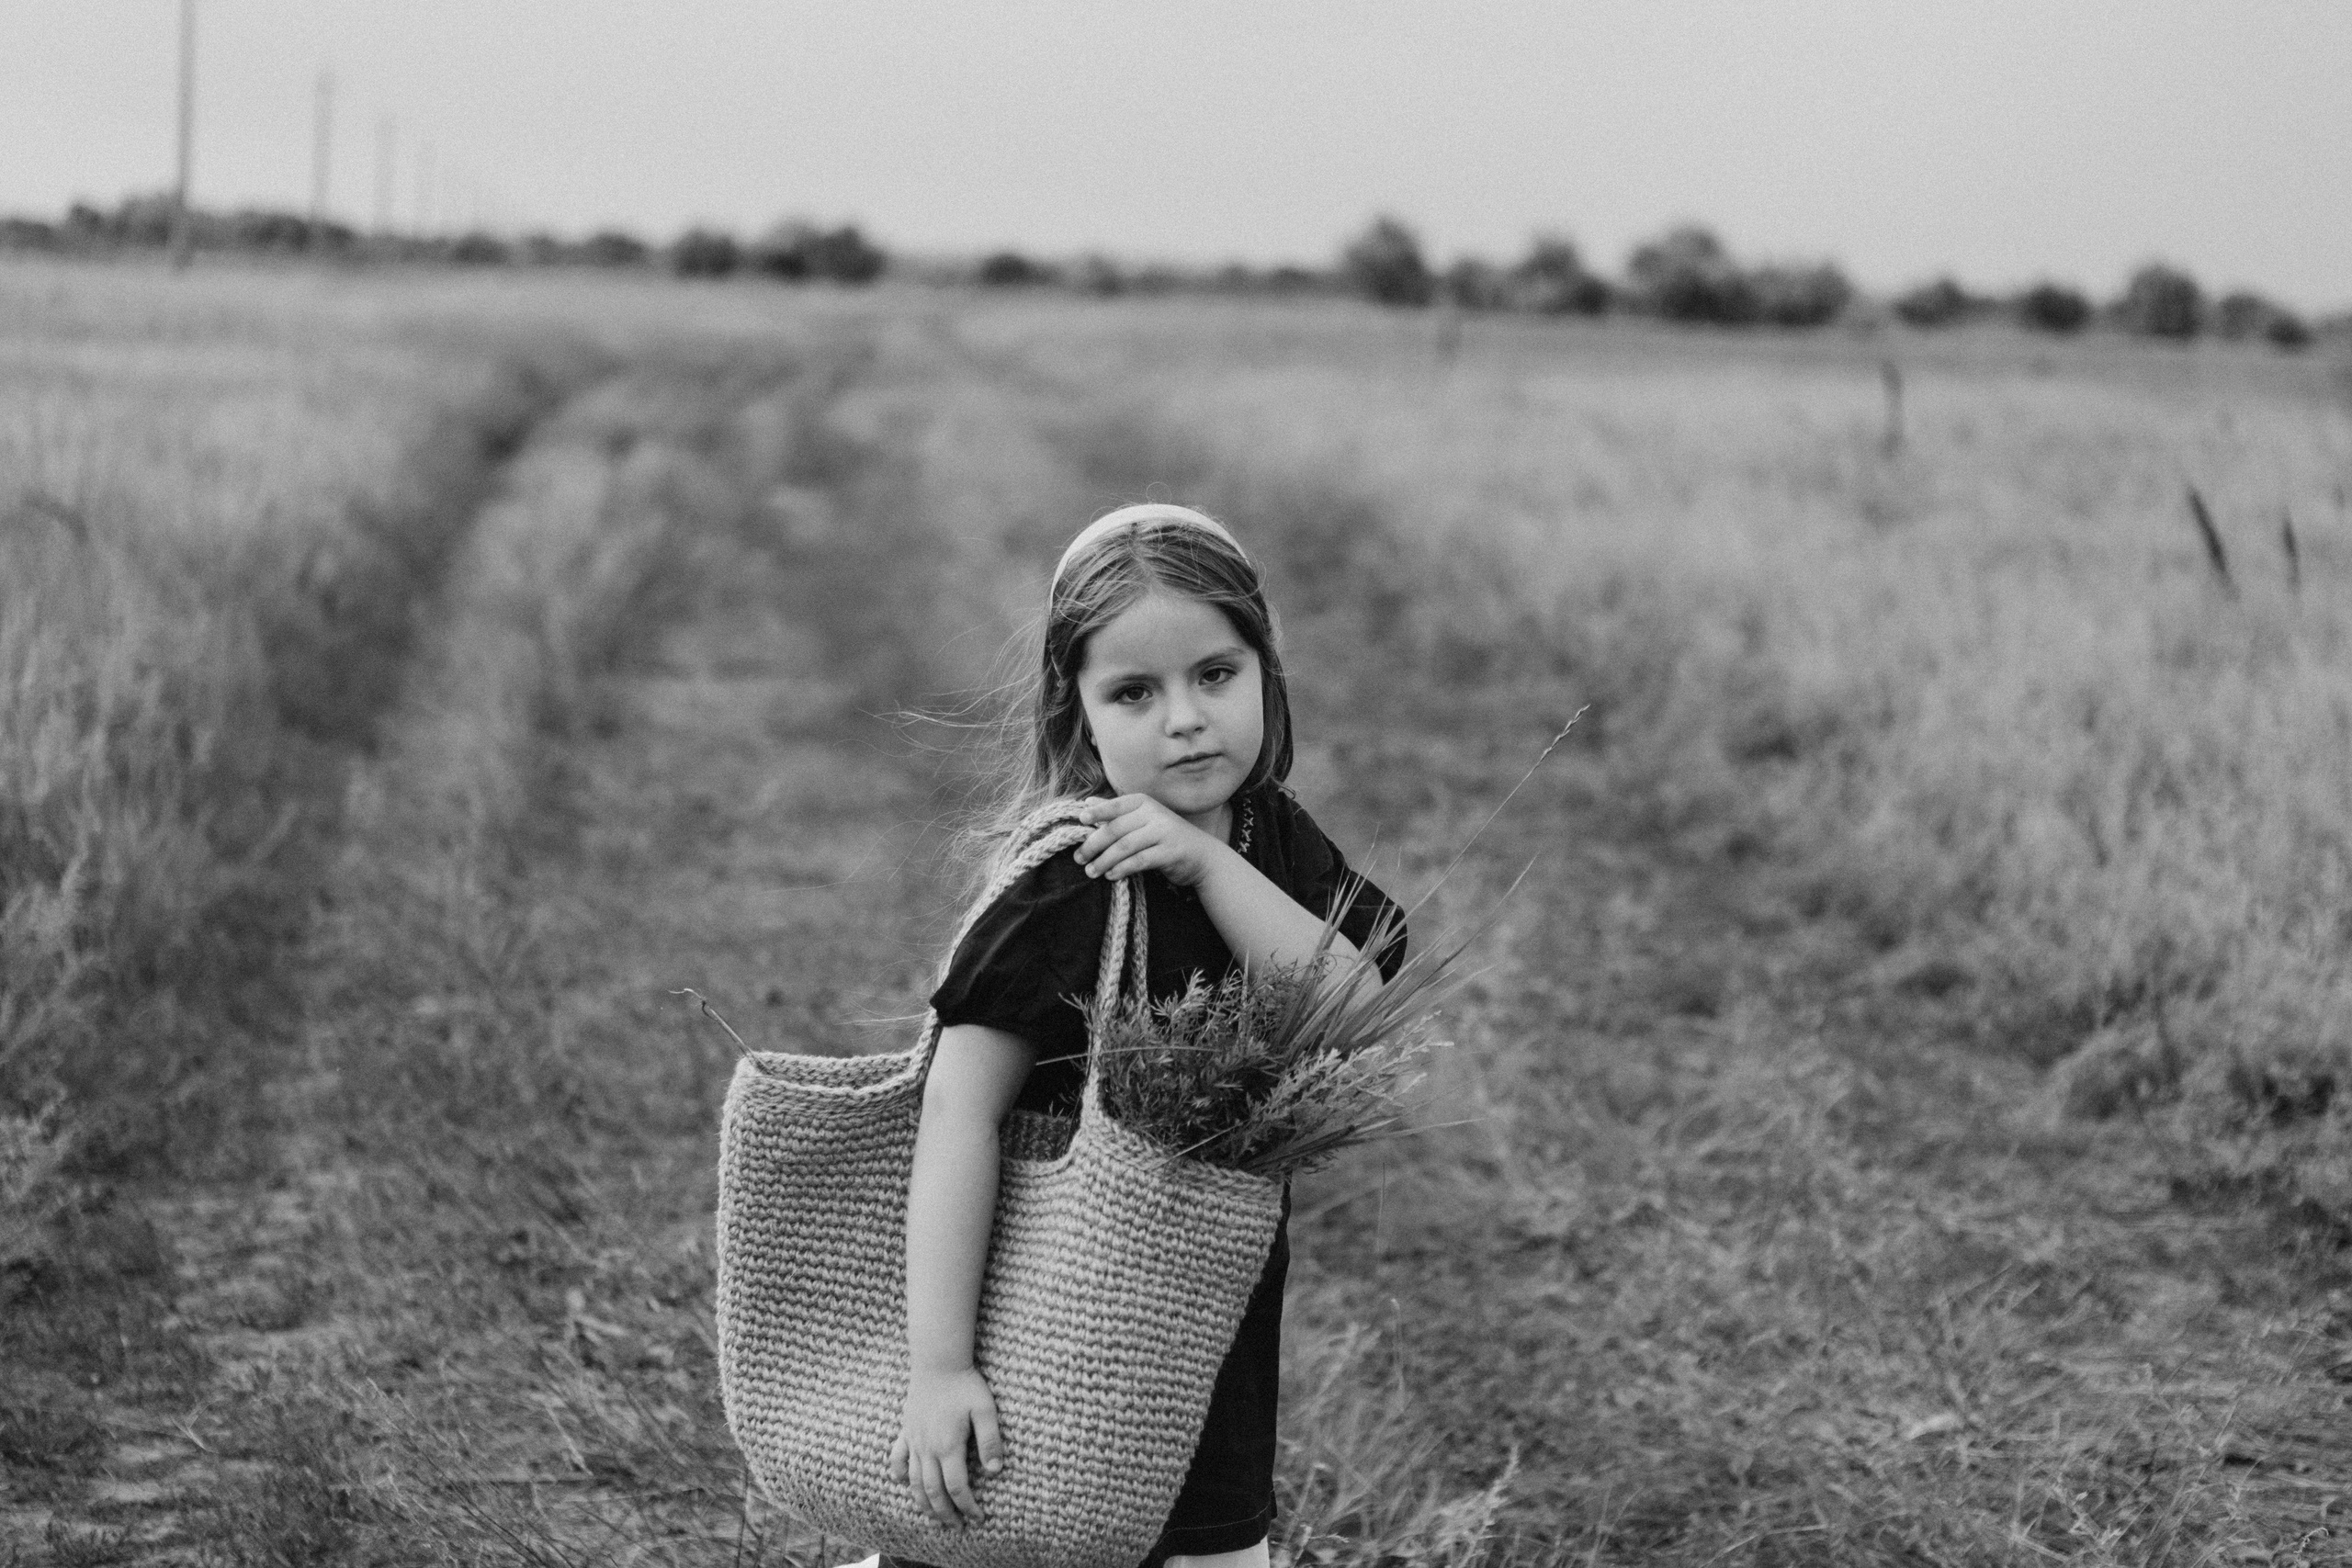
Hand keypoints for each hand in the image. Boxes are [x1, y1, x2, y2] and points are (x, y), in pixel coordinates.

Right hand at [891, 1366, 1004, 1529]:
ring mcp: (913, 1440)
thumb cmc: (965, 1384)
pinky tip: (902, 1483)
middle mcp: (927, 1448)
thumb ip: (990, 1441)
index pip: (957, 1488)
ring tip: (935, 1517)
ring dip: (924, 1503)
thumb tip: (995, 1471)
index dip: (967, 1506)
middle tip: (958, 1527)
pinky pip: (896, 1458)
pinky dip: (898, 1474)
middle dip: (946, 1514)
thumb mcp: (986, 1410)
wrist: (938, 1361)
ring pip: (914, 1482)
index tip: (978, 1518)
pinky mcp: (905, 1430)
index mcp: (948, 1446)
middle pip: (933, 1492)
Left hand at [1073, 794, 1228, 888]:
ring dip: (1104, 860)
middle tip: (1079, 858)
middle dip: (1094, 844)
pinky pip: (1140, 860)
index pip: (1116, 806)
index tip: (1080, 820)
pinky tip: (1111, 875)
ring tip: (1091, 871)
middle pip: (1116, 828)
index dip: (1098, 812)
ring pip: (1125, 846)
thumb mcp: (1142, 820)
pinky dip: (1122, 868)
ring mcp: (1164, 832)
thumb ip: (1116, 812)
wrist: (1202, 856)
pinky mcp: (1170, 852)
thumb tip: (1087, 802)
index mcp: (1145, 803)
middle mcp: (1154, 814)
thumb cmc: (1165, 837)